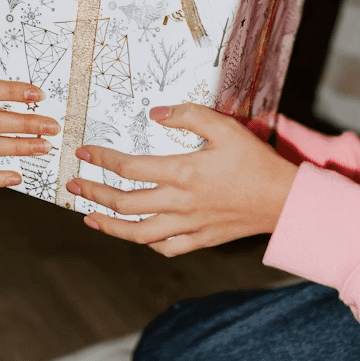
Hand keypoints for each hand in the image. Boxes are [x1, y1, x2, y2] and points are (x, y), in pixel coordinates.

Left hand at [66, 103, 296, 256]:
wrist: (286, 201)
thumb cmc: (255, 161)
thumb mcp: (225, 127)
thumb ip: (188, 115)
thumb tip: (156, 112)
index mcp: (182, 173)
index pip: (129, 168)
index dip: (101, 160)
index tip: (83, 153)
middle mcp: (180, 203)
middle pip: (124, 203)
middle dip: (94, 193)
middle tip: (74, 185)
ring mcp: (189, 225)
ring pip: (139, 233)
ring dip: (110, 226)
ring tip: (89, 218)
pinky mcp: (201, 239)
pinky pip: (167, 248)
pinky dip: (147, 243)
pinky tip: (137, 235)